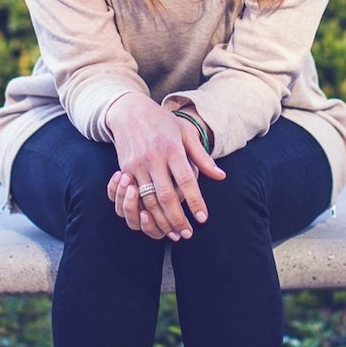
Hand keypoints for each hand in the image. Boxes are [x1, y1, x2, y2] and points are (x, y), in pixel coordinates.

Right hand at [105, 93, 224, 239]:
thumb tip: (221, 177)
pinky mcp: (124, 171)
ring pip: (148, 201)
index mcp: (171, 148)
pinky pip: (134, 197)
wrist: (128, 111)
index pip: (186, 180)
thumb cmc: (163, 122)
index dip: (195, 201)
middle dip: (178, 219)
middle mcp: (153, 158)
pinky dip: (144, 213)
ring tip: (174, 234)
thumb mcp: (186, 133)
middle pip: (166, 196)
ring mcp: (136, 165)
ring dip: (161, 221)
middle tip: (188, 234)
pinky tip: (154, 223)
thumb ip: (202, 157)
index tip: (203, 218)